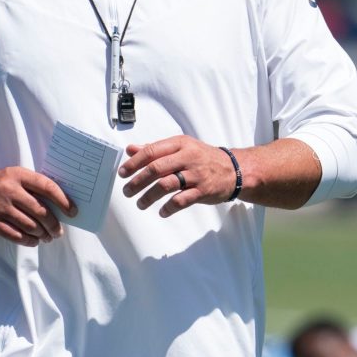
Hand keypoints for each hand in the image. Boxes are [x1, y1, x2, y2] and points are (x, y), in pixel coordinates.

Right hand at [0, 166, 74, 245]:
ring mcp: (0, 207)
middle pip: (40, 211)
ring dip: (43, 234)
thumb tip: (62, 205)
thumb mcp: (16, 177)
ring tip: (48, 236)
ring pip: (30, 225)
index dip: (63, 201)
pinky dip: (29, 241)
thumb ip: (35, 186)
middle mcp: (9, 190)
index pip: (47, 187)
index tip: (72, 212)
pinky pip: (16, 236)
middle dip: (53, 224)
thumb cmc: (1, 185)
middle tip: (59, 231)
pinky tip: (35, 240)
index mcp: (19, 175)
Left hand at [119, 136, 235, 217]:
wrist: (234, 169)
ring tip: (140, 204)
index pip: (152, 151)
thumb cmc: (203, 158)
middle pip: (156, 169)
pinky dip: (168, 208)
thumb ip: (156, 149)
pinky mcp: (203, 191)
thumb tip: (131, 149)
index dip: (134, 163)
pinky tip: (161, 212)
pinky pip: (181, 201)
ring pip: (166, 185)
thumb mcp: (181, 147)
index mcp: (180, 144)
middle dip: (137, 181)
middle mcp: (188, 157)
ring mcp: (196, 174)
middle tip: (127, 191)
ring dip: (149, 196)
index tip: (122, 173)